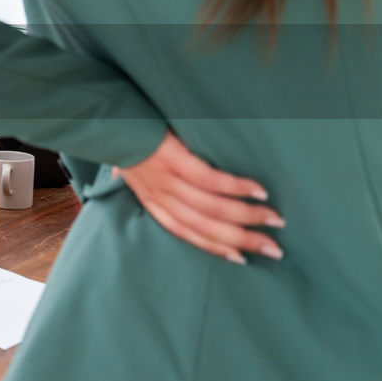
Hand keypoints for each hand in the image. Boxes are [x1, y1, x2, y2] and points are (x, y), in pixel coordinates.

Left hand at [114, 132, 283, 264]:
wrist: (107, 121)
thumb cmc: (123, 143)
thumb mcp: (129, 170)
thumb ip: (144, 181)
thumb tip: (145, 184)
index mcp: (151, 202)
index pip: (186, 234)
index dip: (215, 248)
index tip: (242, 259)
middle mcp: (161, 196)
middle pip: (205, 227)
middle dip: (243, 240)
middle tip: (274, 249)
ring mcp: (167, 179)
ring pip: (212, 208)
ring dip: (248, 216)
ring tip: (274, 220)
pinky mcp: (175, 159)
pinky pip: (211, 181)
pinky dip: (237, 188)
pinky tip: (258, 192)